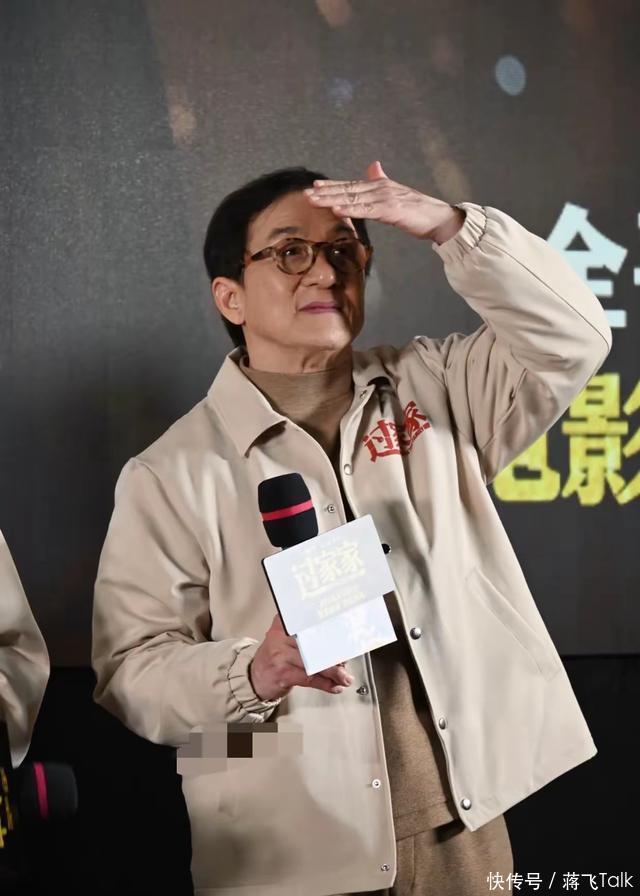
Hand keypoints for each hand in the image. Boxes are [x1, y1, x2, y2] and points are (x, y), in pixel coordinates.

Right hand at [248, 613, 353, 701]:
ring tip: (344, 677)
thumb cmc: (276, 656)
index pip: (310, 622)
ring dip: (334, 672)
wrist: (255, 677)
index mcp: (283, 622)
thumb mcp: (286, 638)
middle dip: (335, 654)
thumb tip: (338, 645)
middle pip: (315, 643)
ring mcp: (281, 655)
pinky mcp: (283, 673)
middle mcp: (281, 635)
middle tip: (346, 660)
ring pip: (314, 662)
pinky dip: (325, 684)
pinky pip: (309, 678)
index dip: (330, 629)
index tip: (345, 635)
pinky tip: (334, 686)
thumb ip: (308, 637)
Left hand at [304, 160, 464, 242]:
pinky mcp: (390, 210)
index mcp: (380, 186)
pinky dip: (350, 209)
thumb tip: (373, 166)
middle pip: (348, 190)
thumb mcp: (396, 194)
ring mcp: (385, 198)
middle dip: (325, 193)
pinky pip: (366, 210)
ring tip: (314, 202)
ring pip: (353, 199)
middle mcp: (380, 188)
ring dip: (332, 200)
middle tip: (306, 194)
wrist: (438, 218)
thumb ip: (382, 181)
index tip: (314, 187)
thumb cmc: (418, 211)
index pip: (351, 185)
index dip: (332, 186)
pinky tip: (337, 210)